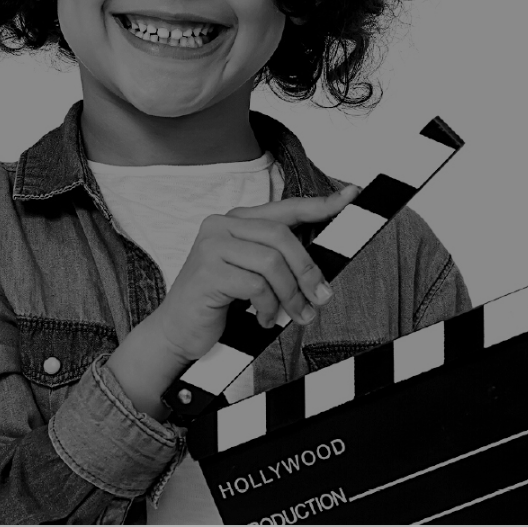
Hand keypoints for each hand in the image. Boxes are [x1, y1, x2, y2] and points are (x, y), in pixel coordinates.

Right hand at [150, 185, 360, 363]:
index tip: (351, 195)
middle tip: (320, 298)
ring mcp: (211, 245)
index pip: (285, 207)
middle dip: (307, 270)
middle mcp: (221, 225)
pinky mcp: (207, 271)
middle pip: (281, 236)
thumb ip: (278, 263)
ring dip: (290, 294)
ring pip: (271, 262)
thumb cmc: (219, 303)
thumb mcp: (253, 276)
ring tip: (294, 315)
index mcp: (236, 220)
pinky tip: (264, 318)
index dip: (320, 203)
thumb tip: (319, 271)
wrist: (176, 332)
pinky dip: (268, 307)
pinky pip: (255, 285)